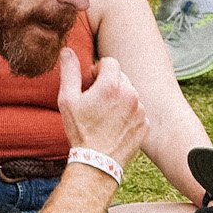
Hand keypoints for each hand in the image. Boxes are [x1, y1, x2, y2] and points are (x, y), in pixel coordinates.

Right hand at [58, 50, 145, 168]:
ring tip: (105, 114)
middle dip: (108, 82)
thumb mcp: (67, 98)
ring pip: (130, 93)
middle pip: (121, 77)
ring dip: (119, 97)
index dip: (97, 69)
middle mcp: (130, 95)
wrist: (98, 162)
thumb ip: (69, 71)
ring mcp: (140, 111)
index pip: (110, 62)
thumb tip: (67, 50)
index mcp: (111, 85)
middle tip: (95, 99)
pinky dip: (127, 112)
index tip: (90, 83)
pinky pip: (137, 109)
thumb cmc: (80, 129)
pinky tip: (114, 124)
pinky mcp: (145, 125)